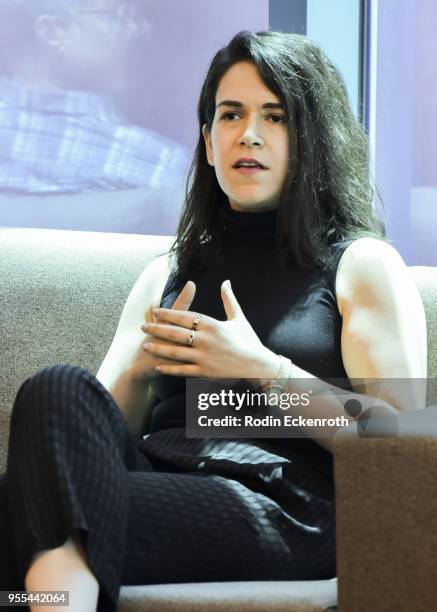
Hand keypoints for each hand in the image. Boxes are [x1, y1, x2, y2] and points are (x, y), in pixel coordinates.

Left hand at [140, 279, 279, 379]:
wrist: (260, 366)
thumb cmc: (249, 341)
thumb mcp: (239, 318)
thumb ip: (229, 300)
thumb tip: (226, 281)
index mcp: (213, 325)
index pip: (185, 317)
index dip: (168, 314)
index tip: (155, 312)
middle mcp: (206, 340)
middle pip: (176, 333)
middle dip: (157, 329)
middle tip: (143, 327)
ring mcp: (205, 357)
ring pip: (176, 352)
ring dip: (159, 349)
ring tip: (145, 346)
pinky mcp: (206, 372)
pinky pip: (183, 370)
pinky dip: (170, 369)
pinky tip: (158, 367)